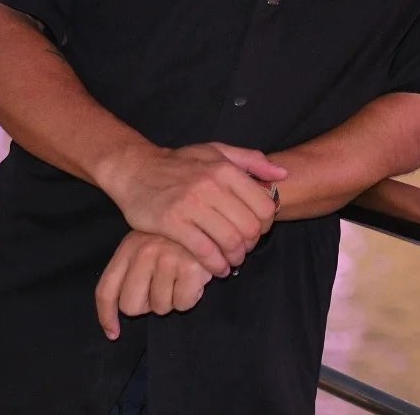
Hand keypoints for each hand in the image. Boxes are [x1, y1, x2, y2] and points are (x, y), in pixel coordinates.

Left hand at [96, 231, 211, 339]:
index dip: (107, 316)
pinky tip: (195, 279)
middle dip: (147, 305)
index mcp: (129, 247)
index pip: (106, 290)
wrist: (213, 222)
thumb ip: (130, 274)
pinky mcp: (190, 267)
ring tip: (182, 277)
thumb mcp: (147, 246)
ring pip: (159, 308)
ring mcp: (167, 259)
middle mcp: (144, 251)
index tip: (113, 333)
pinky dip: (191, 297)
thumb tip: (113, 328)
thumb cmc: (177, 239)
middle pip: (130, 306)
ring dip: (173, 299)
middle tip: (163, 287)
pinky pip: (183, 304)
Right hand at [98, 142, 285, 275]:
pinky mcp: (172, 223)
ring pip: (229, 240)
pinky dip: (216, 265)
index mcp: (225, 169)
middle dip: (251, 244)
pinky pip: (204, 251)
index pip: (263, 204)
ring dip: (235, 257)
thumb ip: (251, 160)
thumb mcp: (216, 151)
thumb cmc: (180, 162)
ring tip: (232, 260)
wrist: (136, 169)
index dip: (266, 224)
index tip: (258, 231)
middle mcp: (211, 185)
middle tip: (245, 249)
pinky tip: (216, 268)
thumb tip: (283, 174)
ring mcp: (191, 204)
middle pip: (249, 226)